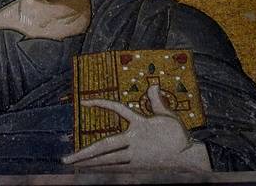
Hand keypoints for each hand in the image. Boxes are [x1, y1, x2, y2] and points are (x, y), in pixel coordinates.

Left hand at [63, 85, 210, 171]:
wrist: (189, 160)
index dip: (100, 104)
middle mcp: (134, 140)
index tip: (84, 102)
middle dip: (83, 153)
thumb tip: (152, 85)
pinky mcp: (138, 168)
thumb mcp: (168, 116)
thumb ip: (157, 101)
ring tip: (73, 165)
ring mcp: (135, 156)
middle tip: (66, 158)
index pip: (117, 109)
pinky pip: (116, 168)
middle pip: (104, 146)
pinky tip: (92, 170)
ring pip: (108, 160)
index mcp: (140, 124)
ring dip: (89, 163)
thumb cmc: (178, 137)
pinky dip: (103, 169)